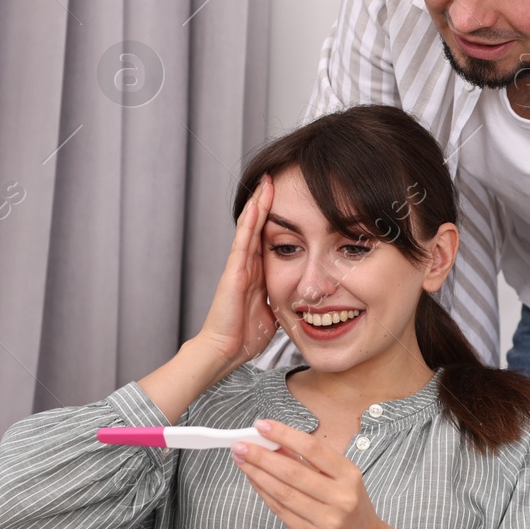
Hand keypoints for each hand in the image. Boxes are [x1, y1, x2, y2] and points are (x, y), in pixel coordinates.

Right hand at [195, 175, 278, 367]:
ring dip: (258, 204)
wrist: (225, 351)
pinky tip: (256, 206)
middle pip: (257, 226)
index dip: (275, 217)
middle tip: (275, 177)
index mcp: (256, 273)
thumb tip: (304, 297)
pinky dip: (249, 223)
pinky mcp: (233, 273)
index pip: (267, 237)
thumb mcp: (274, 311)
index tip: (287, 198)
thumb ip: (284, 298)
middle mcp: (246, 265)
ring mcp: (238, 267)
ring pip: (249, 228)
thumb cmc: (246, 335)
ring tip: (266, 182)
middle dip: (265, 202)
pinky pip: (243, 242)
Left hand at [231, 418, 386, 528]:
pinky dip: (262, 492)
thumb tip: (274, 441)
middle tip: (241, 445)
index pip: (313, 449)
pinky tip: (253, 479)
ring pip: (282, 492)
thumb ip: (308, 459)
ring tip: (242, 459)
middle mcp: (340, 497)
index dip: (285, 435)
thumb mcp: (339, 474)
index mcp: (349, 475)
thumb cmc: (347, 499)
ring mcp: (325, 519)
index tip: (262, 425)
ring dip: (257, 473)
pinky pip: (279, 510)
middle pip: (293, 472)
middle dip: (262, 456)